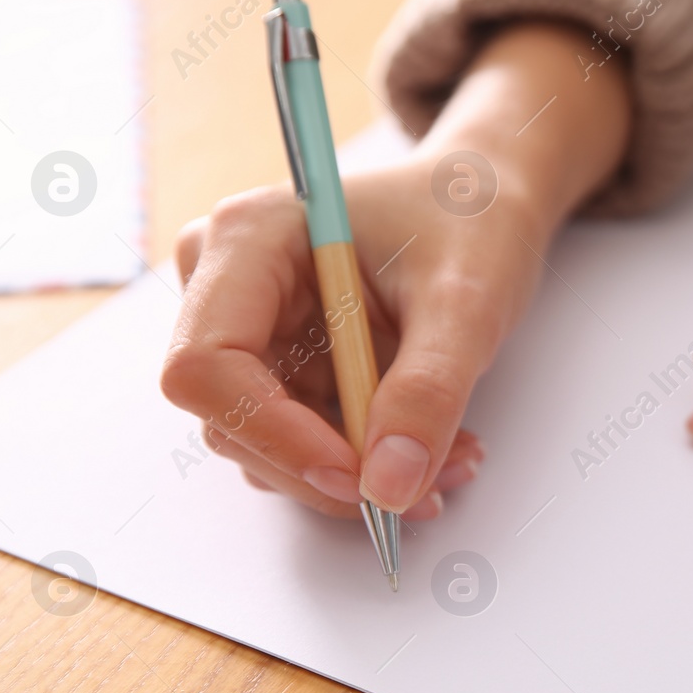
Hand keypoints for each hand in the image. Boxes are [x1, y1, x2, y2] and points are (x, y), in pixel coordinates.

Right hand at [161, 22, 629, 517]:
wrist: (485, 206)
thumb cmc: (471, 222)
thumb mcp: (468, 302)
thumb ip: (428, 390)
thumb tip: (389, 487)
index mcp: (250, 238)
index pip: (207, 364)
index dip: (270, 433)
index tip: (355, 476)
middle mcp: (230, 286)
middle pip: (232, 419)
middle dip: (329, 468)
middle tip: (425, 486)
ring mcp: (253, 332)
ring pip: (270, 446)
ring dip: (359, 474)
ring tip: (452, 459)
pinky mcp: (285, 368)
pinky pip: (305, 444)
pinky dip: (369, 463)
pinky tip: (434, 450)